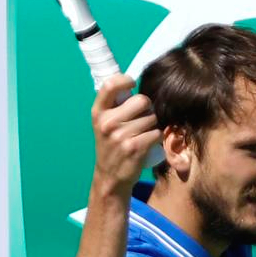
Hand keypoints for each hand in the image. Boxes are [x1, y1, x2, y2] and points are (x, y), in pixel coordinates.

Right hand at [90, 75, 160, 193]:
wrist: (110, 177)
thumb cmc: (111, 145)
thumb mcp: (104, 124)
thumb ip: (114, 105)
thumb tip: (131, 82)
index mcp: (98, 112)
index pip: (110, 84)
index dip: (125, 80)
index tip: (132, 85)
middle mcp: (107, 122)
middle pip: (142, 100)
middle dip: (147, 108)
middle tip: (141, 119)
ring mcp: (120, 136)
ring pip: (152, 118)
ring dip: (152, 125)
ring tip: (141, 134)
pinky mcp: (135, 147)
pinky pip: (157, 133)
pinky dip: (156, 138)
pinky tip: (146, 144)